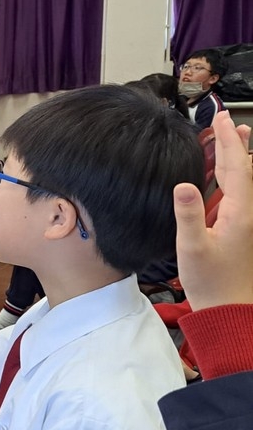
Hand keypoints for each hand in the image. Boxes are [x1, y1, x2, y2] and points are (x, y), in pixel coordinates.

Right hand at [172, 112, 252, 309]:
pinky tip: (228, 177)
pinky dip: (235, 178)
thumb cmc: (212, 283)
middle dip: (236, 144)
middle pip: (244, 170)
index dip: (229, 142)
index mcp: (240, 214)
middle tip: (228, 120)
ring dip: (239, 158)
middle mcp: (249, 214)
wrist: (231, 310)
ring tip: (236, 139)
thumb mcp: (192, 248)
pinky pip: (240, 195)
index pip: (237, 168)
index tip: (222, 119)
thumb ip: (188, 215)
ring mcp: (248, 223)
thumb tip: (182, 185)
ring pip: (245, 182)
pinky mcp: (242, 231)